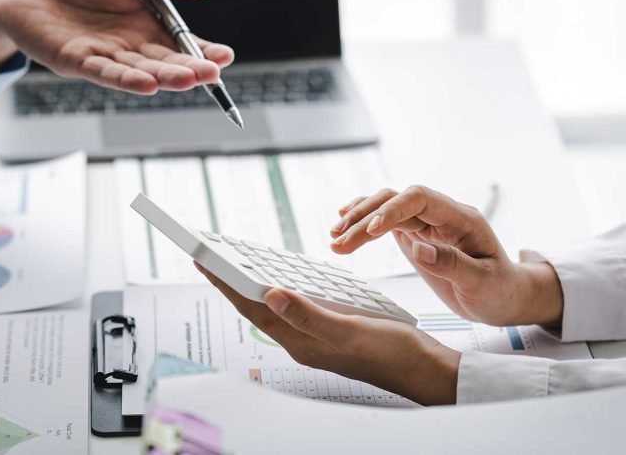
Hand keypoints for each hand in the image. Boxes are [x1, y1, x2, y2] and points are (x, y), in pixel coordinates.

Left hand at [0, 0, 233, 92]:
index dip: (203, 50)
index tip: (225, 56)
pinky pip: (105, 73)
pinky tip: (147, 85)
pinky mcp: (77, 62)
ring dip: (165, 78)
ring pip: (140, 71)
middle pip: (164, 61)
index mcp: (145, 23)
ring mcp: (105, 56)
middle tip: (212, 74)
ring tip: (189, 80)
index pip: (180, 43)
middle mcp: (129, 45)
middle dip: (189, 68)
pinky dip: (127, 79)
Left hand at [197, 264, 459, 404]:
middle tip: (209, 258)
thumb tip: (271, 294)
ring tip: (234, 265)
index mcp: (300, 340)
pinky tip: (284, 277)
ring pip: (274, 304)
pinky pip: (296, 304)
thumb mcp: (348, 330)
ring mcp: (315, 335)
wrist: (423, 368)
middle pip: (256, 305)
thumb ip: (309, 315)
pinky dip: (282, 287)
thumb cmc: (390, 353)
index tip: (202, 260)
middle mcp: (302, 339)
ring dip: (253, 284)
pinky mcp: (330, 328)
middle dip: (231, 281)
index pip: (252, 307)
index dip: (225, 283)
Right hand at [329, 185, 563, 326]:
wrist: (505, 297)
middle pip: (394, 200)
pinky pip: (384, 220)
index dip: (391, 210)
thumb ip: (452, 264)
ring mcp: (425, 222)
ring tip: (334, 239)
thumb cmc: (501, 290)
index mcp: (461, 218)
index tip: (370, 231)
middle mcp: (440, 214)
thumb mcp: (483, 283)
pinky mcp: (414, 234)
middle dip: (364, 218)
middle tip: (339, 242)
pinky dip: (361, 222)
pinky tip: (342, 226)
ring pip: (384, 208)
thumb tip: (418, 248)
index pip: (419, 199)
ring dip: (357, 220)